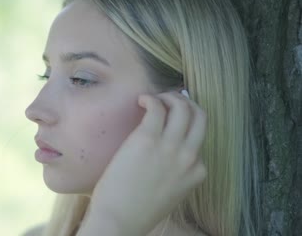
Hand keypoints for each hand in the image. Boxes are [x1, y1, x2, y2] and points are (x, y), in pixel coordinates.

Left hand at [79, 91, 207, 234]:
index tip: (170, 122)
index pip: (199, 140)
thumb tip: (167, 155)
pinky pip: (157, 107)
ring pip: (184, 107)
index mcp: (197, 172)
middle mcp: (189, 157)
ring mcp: (170, 147)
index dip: (184, 127)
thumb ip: (177, 174)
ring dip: (170, 97)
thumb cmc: (137, 210)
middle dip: (186, 103)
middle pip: (200, 116)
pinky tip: (141, 101)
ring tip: (153, 100)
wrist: (118, 221)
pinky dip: (151, 98)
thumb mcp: (170, 194)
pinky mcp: (147, 138)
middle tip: (168, 102)